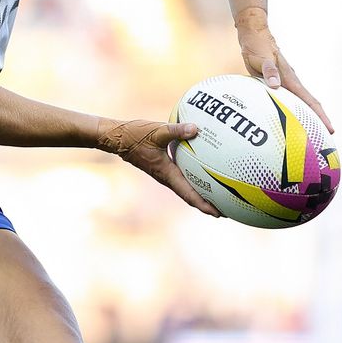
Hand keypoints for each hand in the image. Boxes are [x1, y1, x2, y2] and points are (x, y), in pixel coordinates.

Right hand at [98, 118, 218, 216]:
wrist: (115, 138)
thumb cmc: (134, 135)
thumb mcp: (156, 131)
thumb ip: (176, 130)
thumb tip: (196, 129)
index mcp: (166, 173)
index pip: (188, 194)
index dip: (203, 204)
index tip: (218, 213)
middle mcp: (166, 177)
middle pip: (189, 196)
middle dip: (207, 204)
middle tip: (226, 209)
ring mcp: (163, 173)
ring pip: (185, 188)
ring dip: (200, 194)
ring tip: (217, 196)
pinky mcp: (161, 166)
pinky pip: (180, 178)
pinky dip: (192, 180)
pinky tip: (200, 172)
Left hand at [233, 7, 332, 131]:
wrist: (254, 35)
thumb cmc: (257, 46)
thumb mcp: (262, 58)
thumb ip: (269, 70)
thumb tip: (276, 85)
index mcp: (290, 79)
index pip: (309, 100)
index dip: (320, 115)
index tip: (331, 128)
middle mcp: (290, 82)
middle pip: (309, 104)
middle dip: (318, 120)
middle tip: (326, 138)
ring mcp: (284, 82)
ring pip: (298, 102)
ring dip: (305, 116)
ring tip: (309, 133)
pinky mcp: (276, 82)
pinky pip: (284, 99)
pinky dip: (288, 109)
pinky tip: (285, 118)